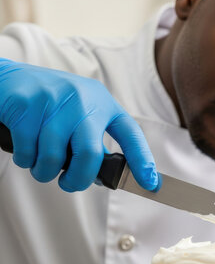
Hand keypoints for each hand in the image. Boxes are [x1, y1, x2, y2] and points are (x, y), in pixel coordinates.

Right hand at [0, 58, 158, 191]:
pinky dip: (26, 160)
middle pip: (90, 154)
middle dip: (78, 179)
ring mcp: (55, 101)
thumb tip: (101, 175)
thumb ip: (92, 139)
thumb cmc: (49, 104)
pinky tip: (25, 149)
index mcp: (102, 103)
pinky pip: (28, 152)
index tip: (151, 183)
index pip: (130, 134)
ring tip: (41, 164)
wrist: (6, 79)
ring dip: (45, 171)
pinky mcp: (27, 106)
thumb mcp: (79, 113)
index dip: (142, 160)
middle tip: (69, 184)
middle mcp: (84, 100)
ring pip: (54, 158)